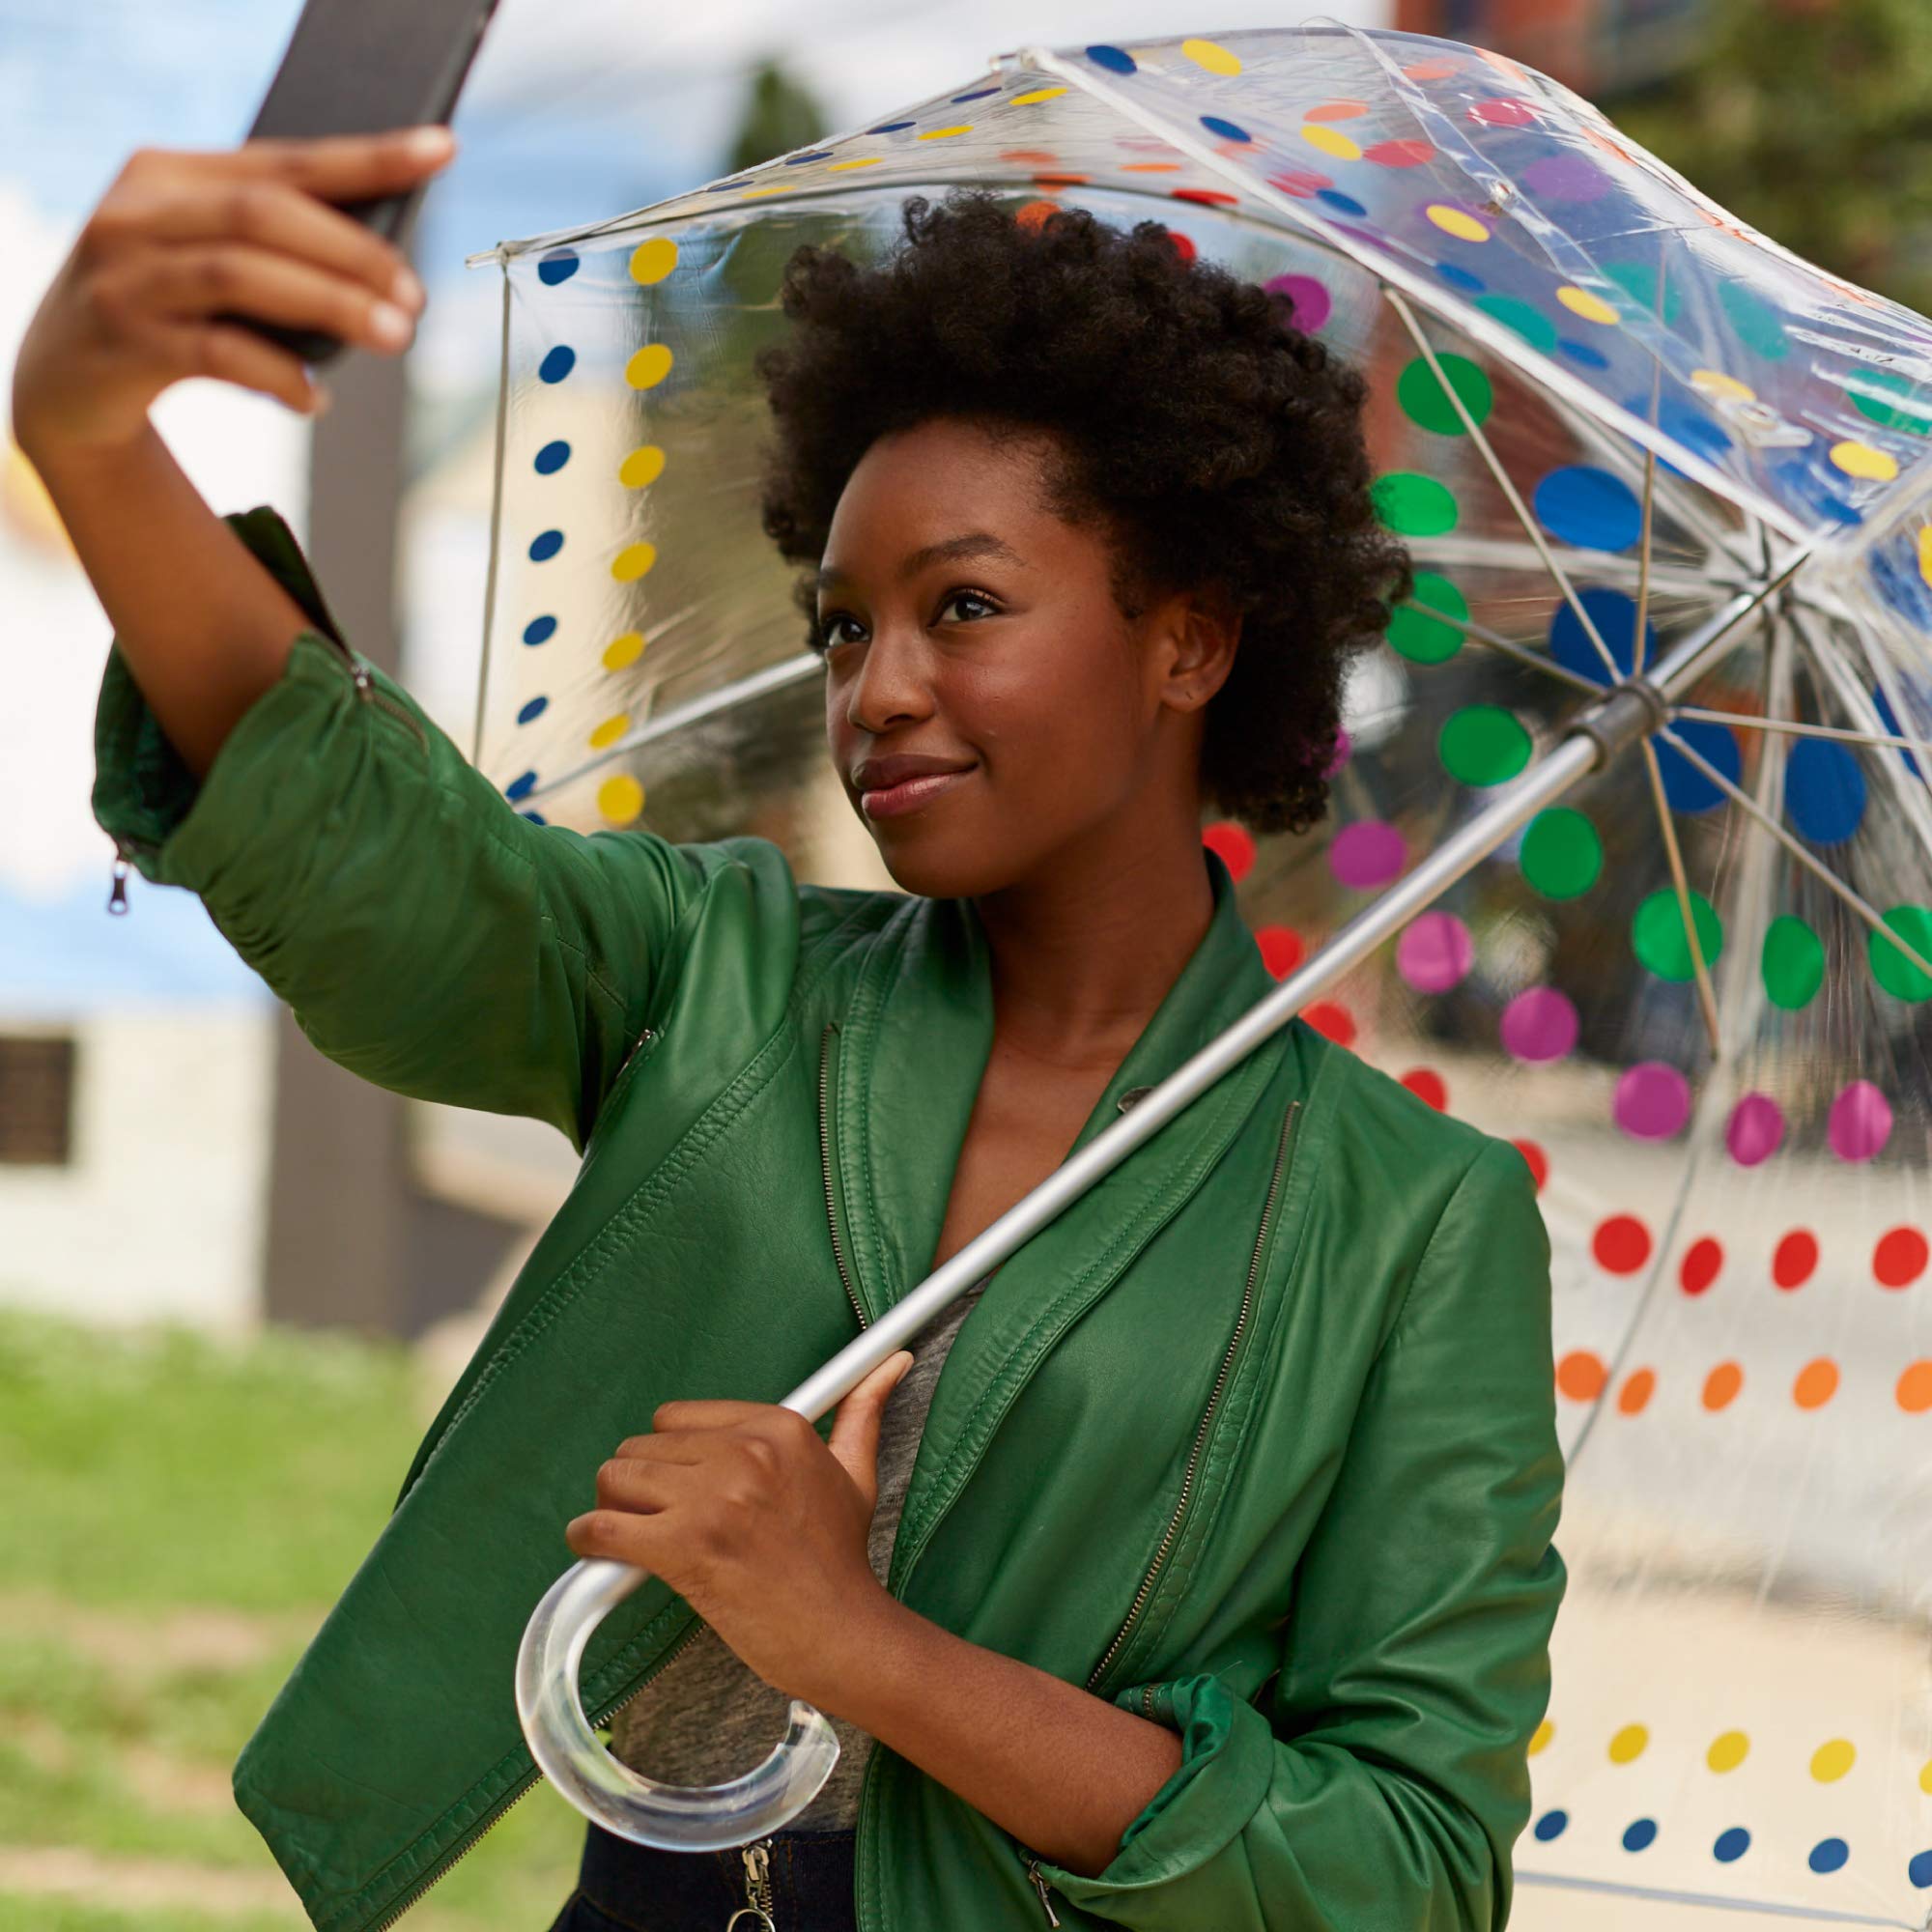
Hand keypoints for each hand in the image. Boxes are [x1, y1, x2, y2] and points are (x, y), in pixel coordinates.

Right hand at [10, 125, 455, 458]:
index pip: (283, 160)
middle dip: (352, 252)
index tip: (439, 151)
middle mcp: (138, 212)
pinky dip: (277, 376)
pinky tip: (316, 400)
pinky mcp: (124, 343)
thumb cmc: (167, 311)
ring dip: (329, 304)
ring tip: (393, 335)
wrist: (62, 380)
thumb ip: (274, 246)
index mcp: (168, 173)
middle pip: (263, 214)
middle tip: (415, 297)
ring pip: (240, 276)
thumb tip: (390, 263)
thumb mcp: (206, 258)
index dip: (366, 158)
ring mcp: (126, 275)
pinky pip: (216, 354)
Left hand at [566, 1352, 917, 1706]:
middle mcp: (746, 1452)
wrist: (841, 1633)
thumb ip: (863, 1412)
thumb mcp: (856, 1473)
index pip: (679, 1417)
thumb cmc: (840, 1559)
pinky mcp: (687, 1546)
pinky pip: (605, 1527)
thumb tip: (894, 1361)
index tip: (675, 1483)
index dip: (669, 1454)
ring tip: (629, 1534)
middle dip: (637, 1483)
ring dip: (612, 1509)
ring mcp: (716, 1499)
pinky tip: (600, 1552)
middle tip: (650, 1516)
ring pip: (617, 1478)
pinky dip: (590, 1540)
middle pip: (642, 1446)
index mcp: (779, 1428)